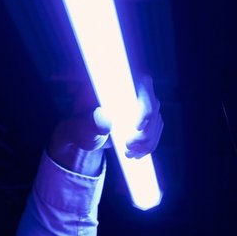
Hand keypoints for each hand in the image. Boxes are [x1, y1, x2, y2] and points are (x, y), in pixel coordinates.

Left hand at [47, 76, 163, 174]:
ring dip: (147, 141)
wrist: (84, 136)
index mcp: (114, 82)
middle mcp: (131, 88)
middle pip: (153, 104)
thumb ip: (90, 124)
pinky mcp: (146, 118)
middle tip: (128, 146)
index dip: (145, 105)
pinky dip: (148, 146)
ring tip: (129, 153)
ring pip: (157, 120)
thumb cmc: (79, 128)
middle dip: (146, 131)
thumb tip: (104, 121)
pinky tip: (135, 154)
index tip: (137, 128)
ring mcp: (140, 103)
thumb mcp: (80, 127)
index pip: (140, 83)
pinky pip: (156, 131)